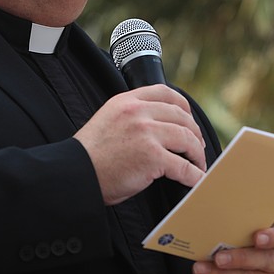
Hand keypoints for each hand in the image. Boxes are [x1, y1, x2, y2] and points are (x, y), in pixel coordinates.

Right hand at [74, 84, 205, 204]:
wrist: (76, 173)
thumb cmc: (91, 156)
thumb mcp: (108, 120)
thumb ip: (130, 116)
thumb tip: (157, 126)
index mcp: (126, 101)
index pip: (165, 92)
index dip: (184, 106)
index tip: (189, 120)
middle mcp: (137, 112)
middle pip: (181, 116)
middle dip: (194, 133)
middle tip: (197, 147)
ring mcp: (146, 133)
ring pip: (187, 138)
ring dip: (197, 154)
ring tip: (197, 165)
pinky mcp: (152, 156)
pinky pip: (184, 166)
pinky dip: (194, 175)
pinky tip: (195, 180)